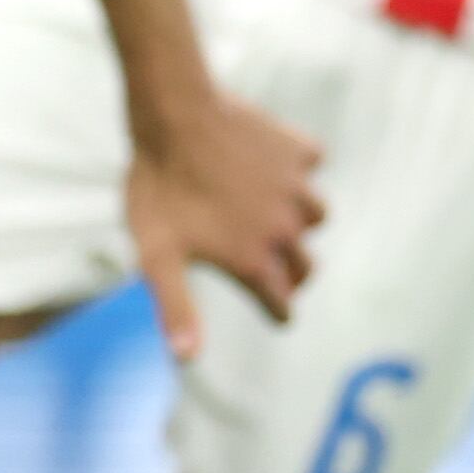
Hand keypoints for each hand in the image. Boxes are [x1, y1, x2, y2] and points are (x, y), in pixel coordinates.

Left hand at [123, 83, 325, 355]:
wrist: (174, 114)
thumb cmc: (159, 187)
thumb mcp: (156, 256)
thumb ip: (176, 308)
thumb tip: (187, 359)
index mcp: (255, 260)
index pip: (281, 304)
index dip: (275, 312)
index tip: (274, 313)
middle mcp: (286, 228)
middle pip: (305, 267)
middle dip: (291, 274)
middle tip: (273, 270)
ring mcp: (296, 187)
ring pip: (317, 216)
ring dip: (300, 220)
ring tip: (274, 216)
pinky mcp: (297, 151)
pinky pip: (311, 166)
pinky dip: (297, 170)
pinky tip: (272, 166)